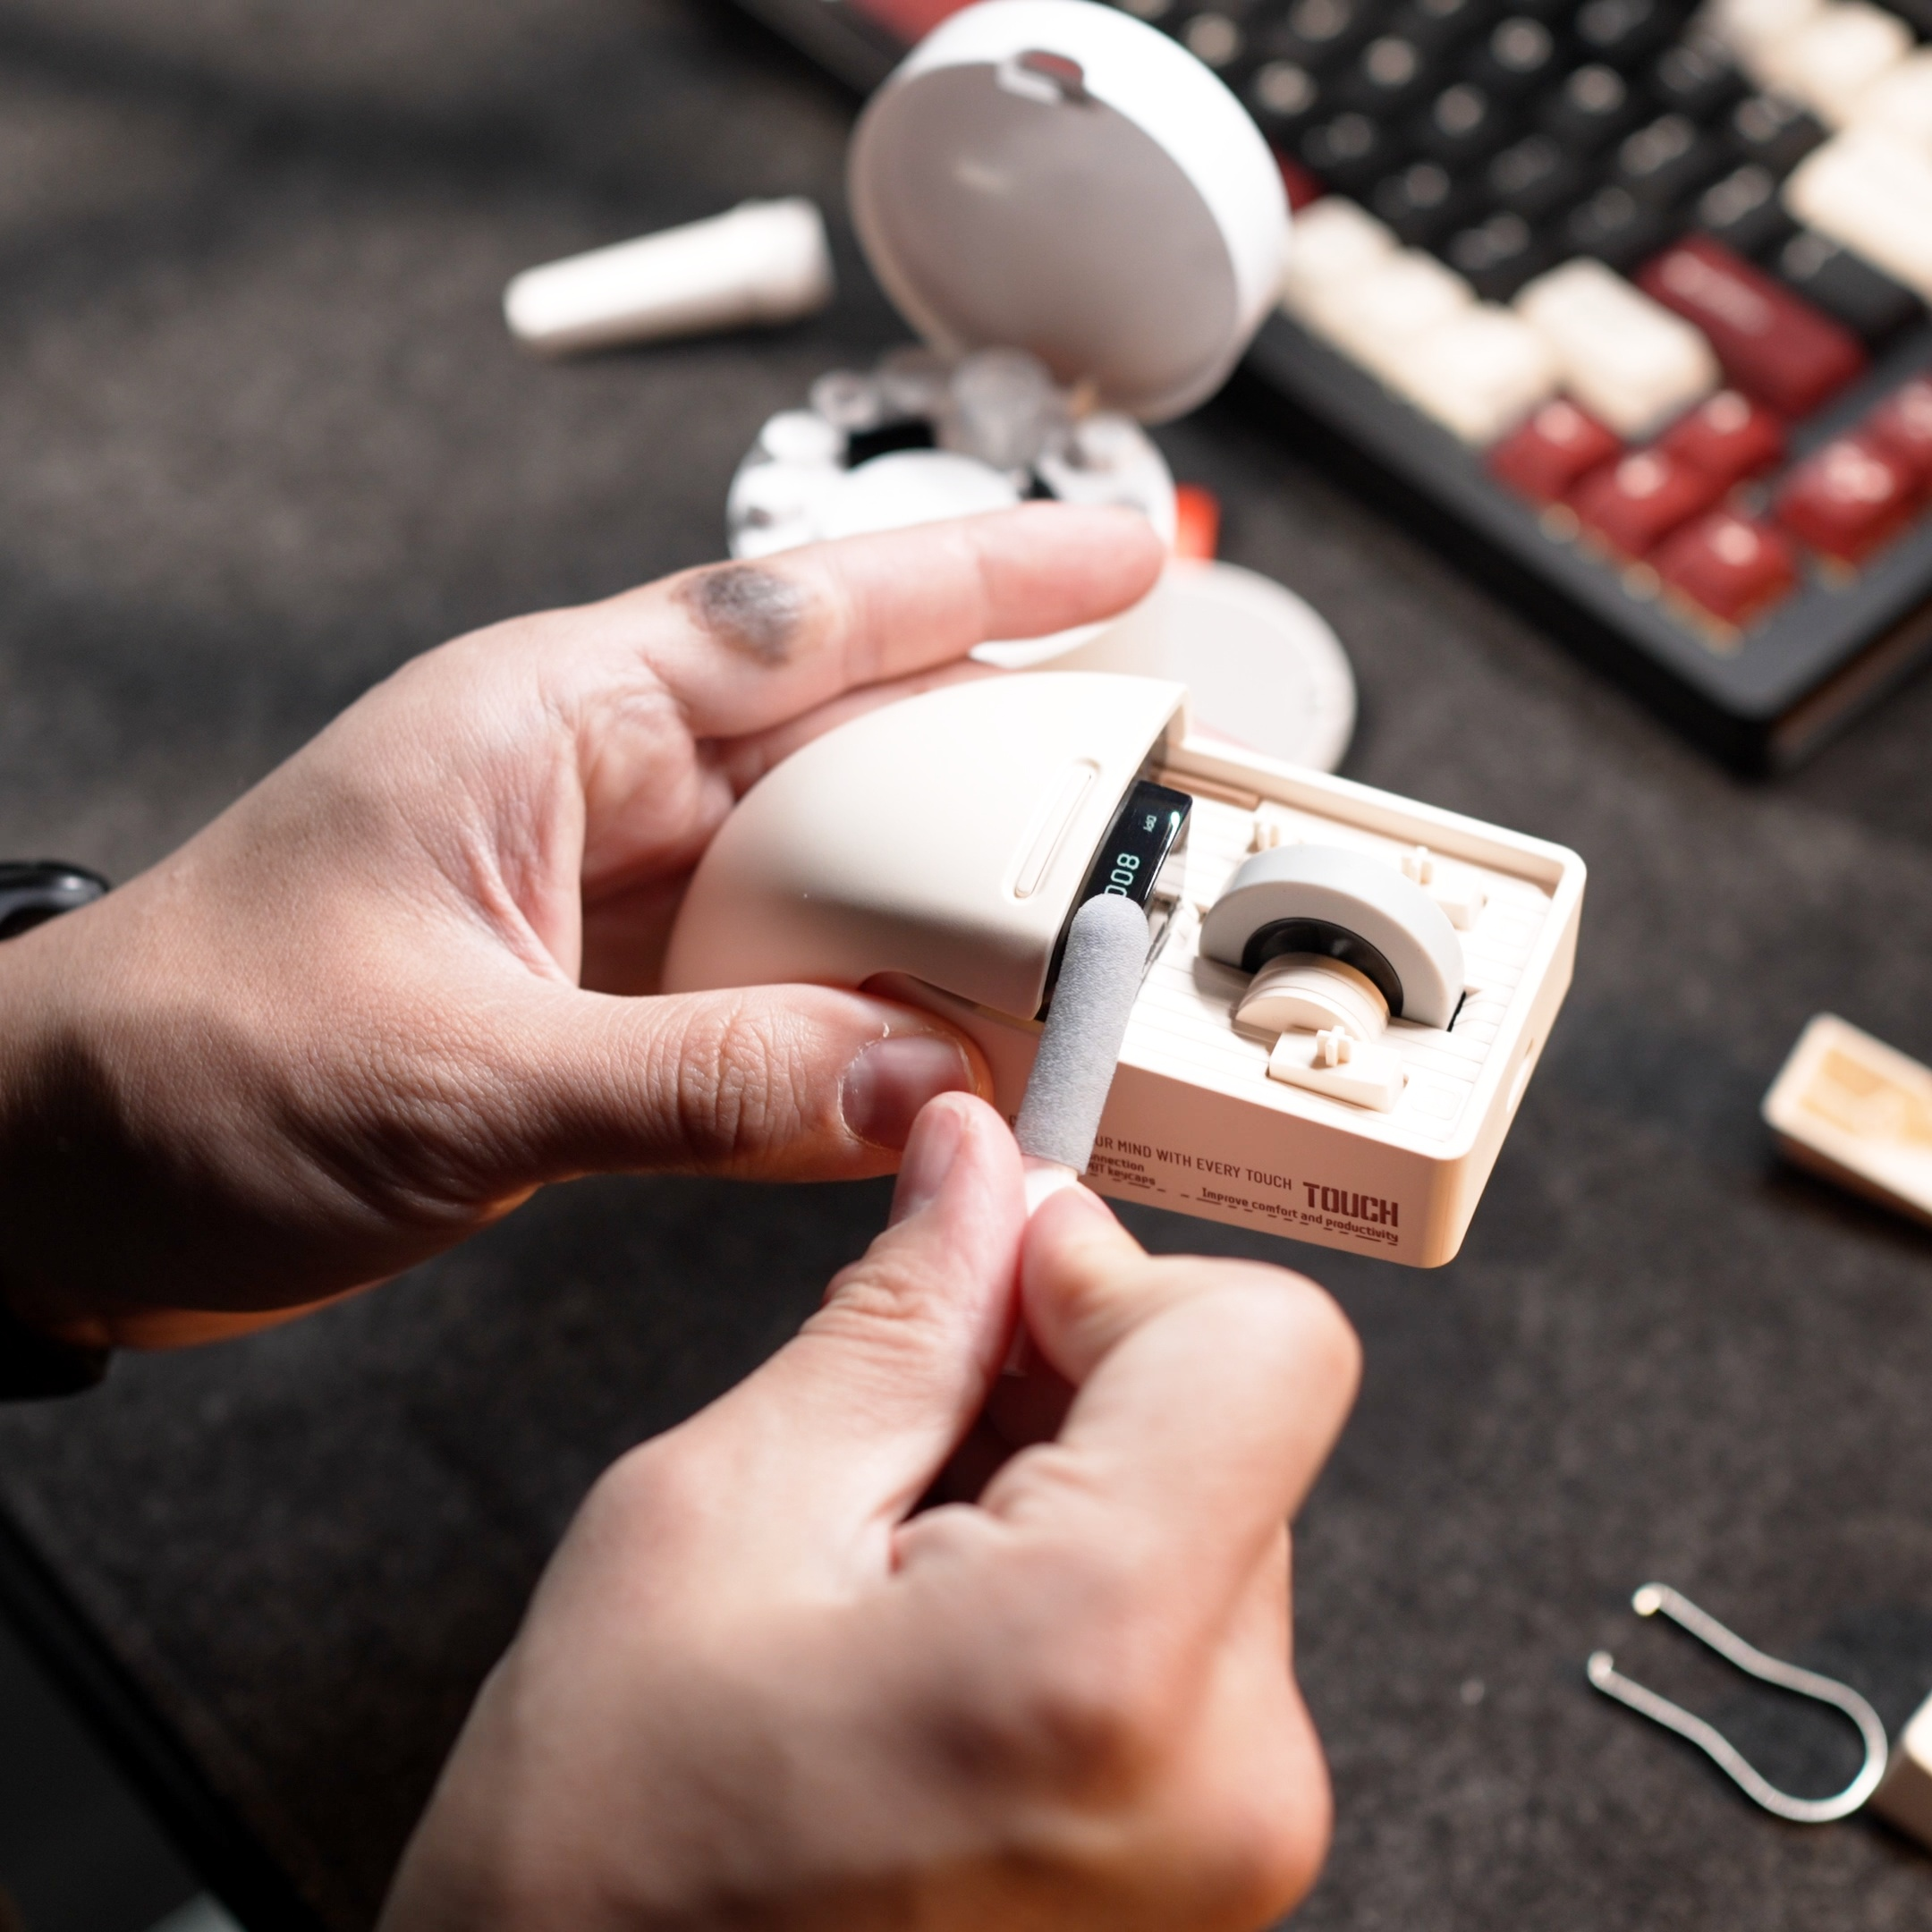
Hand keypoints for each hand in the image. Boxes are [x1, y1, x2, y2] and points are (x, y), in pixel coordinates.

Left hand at [0, 507, 1162, 1346]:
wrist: (55, 1173)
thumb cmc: (181, 1070)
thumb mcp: (453, 1077)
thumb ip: (693, 1087)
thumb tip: (901, 1085)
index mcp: (547, 722)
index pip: (802, 618)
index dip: (975, 585)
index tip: (1113, 565)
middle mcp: (593, 788)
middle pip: (847, 748)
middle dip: (999, 777)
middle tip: (1140, 820)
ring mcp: (606, 897)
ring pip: (823, 876)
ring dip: (935, 920)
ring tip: (1059, 960)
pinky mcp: (605, 1000)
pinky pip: (773, 988)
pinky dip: (854, 1024)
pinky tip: (922, 1062)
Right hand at [383, 1093, 1359, 1931]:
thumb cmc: (606, 1871)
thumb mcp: (716, 1521)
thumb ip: (892, 1323)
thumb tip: (975, 1173)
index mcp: (1106, 1658)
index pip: (1266, 1341)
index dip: (1115, 1273)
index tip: (991, 1281)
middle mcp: (1226, 1770)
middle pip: (1229, 1425)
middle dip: (1066, 1383)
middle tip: (894, 1438)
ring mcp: (1234, 1840)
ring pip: (1206, 1519)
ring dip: (1059, 1487)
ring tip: (889, 1573)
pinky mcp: (1213, 1868)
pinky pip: (1190, 1634)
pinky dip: (1077, 1585)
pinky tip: (935, 1637)